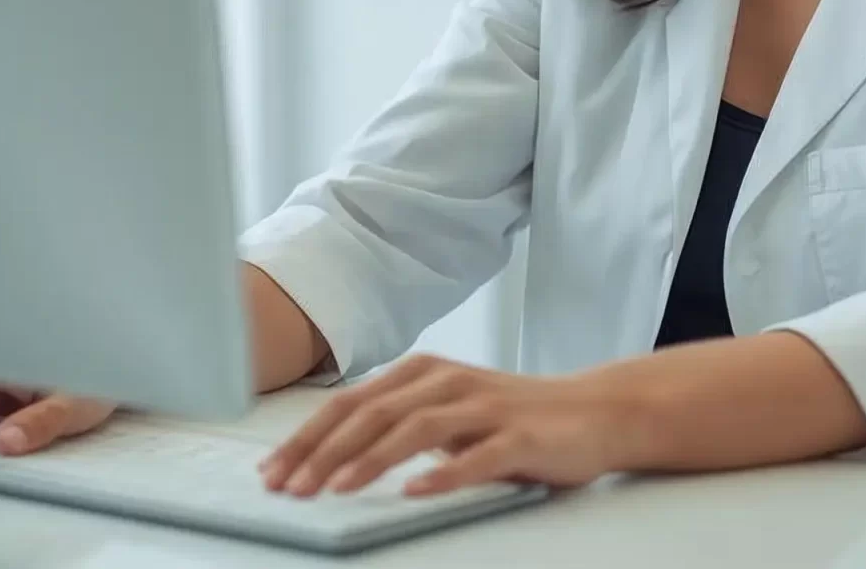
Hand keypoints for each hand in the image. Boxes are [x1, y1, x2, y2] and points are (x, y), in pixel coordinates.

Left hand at [258, 354, 643, 498]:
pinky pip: (477, 455)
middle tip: (291, 488)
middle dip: (325, 452)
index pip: (349, 404)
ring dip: (372, 460)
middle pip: (373, 413)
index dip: (306, 438)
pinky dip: (444, 473)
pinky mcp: (519, 435)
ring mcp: (484, 406)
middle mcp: (447, 381)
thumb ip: (395, 426)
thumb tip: (325, 460)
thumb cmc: (511, 418)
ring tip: (337, 489)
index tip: (271, 472)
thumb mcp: (445, 413)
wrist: (594, 411)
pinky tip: (416, 492)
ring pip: (416, 428)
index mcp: (422, 373)